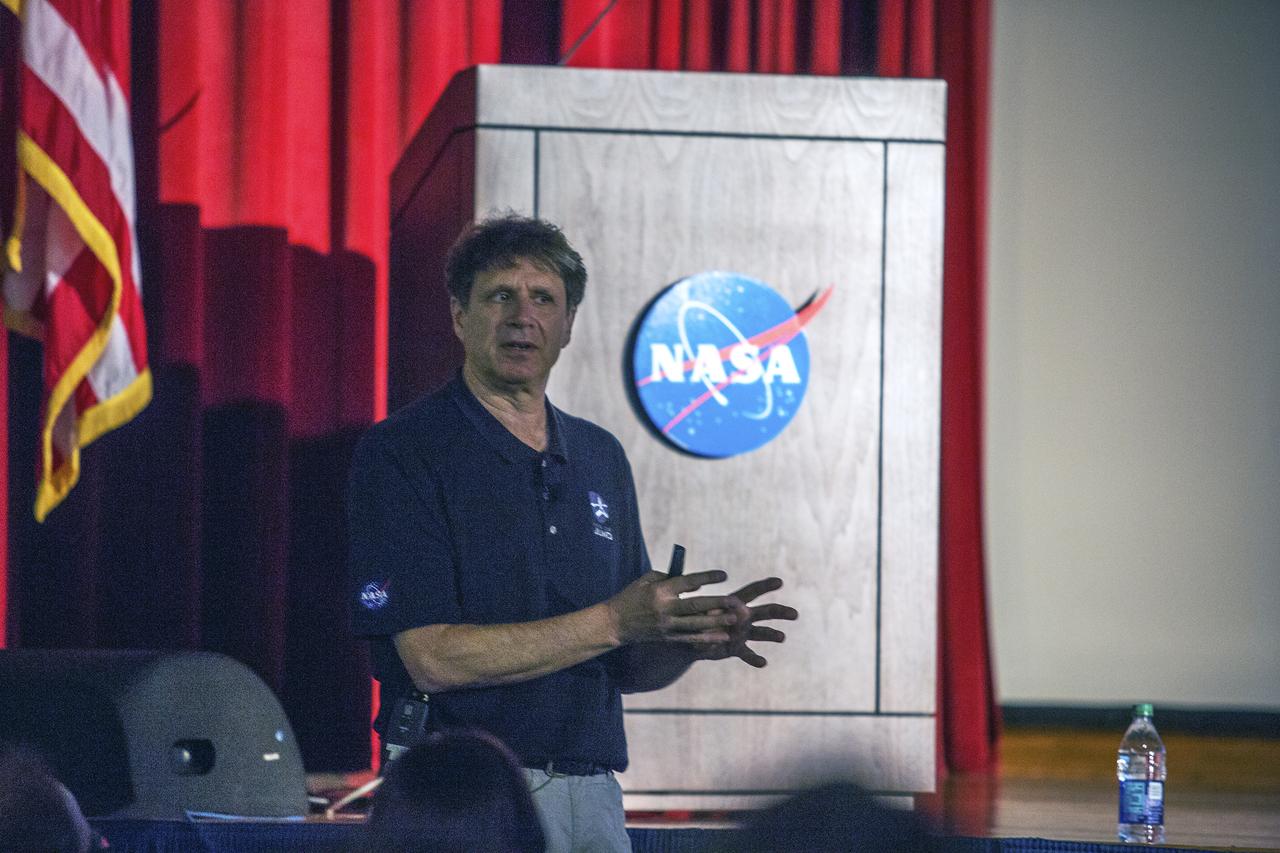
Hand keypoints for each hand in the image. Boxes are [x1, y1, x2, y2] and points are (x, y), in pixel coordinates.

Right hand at [607, 570, 741, 645]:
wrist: (615, 623)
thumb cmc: (631, 596)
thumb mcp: (646, 580)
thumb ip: (668, 577)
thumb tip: (693, 582)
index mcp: (660, 590)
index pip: (688, 582)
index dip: (707, 578)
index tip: (723, 575)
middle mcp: (664, 608)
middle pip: (695, 605)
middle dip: (716, 604)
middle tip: (734, 602)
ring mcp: (666, 625)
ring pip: (695, 624)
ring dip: (715, 622)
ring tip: (733, 620)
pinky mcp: (667, 637)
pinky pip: (689, 638)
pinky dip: (705, 638)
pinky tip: (720, 638)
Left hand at [695, 577, 796, 667]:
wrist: (688, 637)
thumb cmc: (692, 617)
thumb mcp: (696, 610)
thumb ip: (705, 612)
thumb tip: (708, 613)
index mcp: (735, 602)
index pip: (753, 591)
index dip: (766, 586)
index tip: (780, 582)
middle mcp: (743, 617)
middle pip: (766, 612)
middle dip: (781, 612)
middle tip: (795, 614)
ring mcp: (742, 633)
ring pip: (762, 633)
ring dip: (772, 634)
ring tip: (782, 637)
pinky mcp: (737, 648)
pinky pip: (748, 654)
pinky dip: (755, 659)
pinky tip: (763, 662)